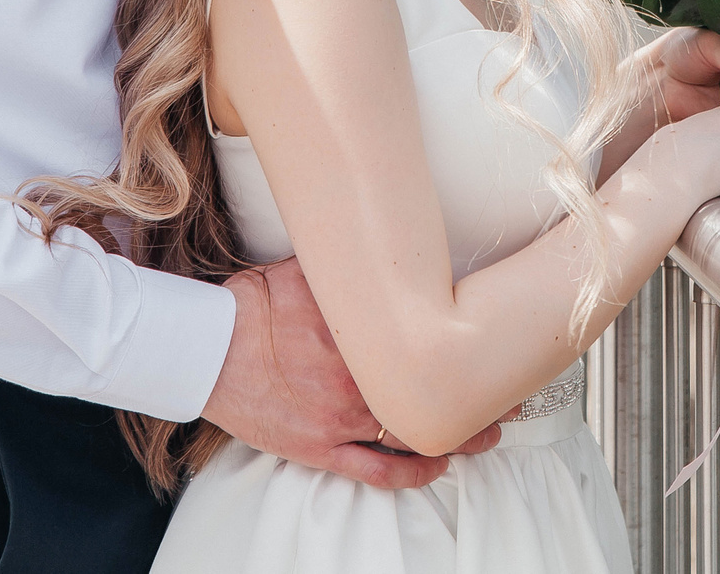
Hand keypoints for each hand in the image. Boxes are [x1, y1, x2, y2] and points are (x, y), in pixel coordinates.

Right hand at [197, 257, 496, 487]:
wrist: (206, 349)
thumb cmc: (255, 305)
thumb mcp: (308, 271)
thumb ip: (354, 272)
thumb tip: (394, 246)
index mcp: (357, 336)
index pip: (427, 342)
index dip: (467, 348)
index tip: (498, 343)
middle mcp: (355, 381)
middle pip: (430, 392)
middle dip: (477, 396)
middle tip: (513, 391)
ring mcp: (338, 420)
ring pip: (412, 435)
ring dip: (459, 436)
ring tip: (492, 432)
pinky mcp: (319, 448)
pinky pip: (373, 470)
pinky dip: (411, 473)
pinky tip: (439, 466)